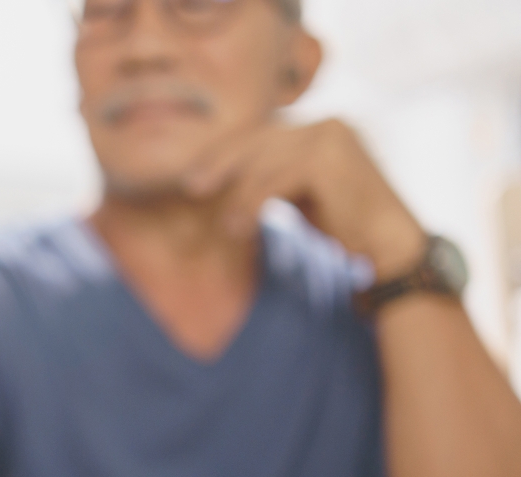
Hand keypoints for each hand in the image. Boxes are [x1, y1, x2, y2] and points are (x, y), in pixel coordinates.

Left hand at [183, 119, 427, 279]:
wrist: (389, 246)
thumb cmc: (344, 223)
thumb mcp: (301, 191)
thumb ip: (274, 174)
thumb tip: (227, 175)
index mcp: (322, 126)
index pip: (263, 133)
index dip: (227, 153)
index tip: (198, 175)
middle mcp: (328, 124)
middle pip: (259, 139)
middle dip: (222, 163)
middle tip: (192, 187)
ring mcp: (331, 137)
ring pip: (264, 161)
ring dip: (238, 195)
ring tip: (227, 227)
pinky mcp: (330, 159)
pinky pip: (275, 179)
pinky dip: (251, 203)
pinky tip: (240, 226)